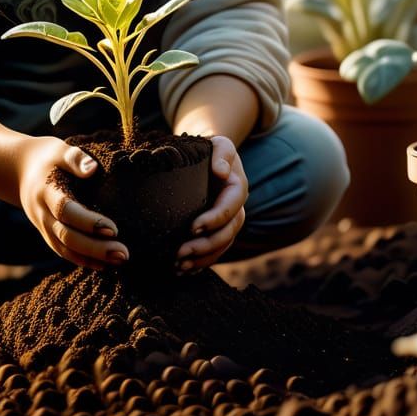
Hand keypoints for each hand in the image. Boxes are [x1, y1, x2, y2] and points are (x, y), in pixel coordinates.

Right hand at [16, 135, 128, 268]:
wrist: (19, 170)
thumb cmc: (47, 158)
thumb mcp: (59, 150)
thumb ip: (75, 158)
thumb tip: (92, 168)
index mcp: (46, 191)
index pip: (66, 211)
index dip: (88, 222)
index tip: (114, 229)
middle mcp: (42, 213)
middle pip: (66, 236)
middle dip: (95, 248)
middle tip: (123, 254)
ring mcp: (43, 226)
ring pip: (65, 248)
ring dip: (92, 258)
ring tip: (120, 260)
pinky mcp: (47, 233)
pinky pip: (63, 251)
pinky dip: (82, 260)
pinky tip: (103, 265)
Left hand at [175, 135, 246, 272]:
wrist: (208, 158)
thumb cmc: (210, 150)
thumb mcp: (219, 144)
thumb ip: (222, 152)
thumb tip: (221, 171)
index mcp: (237, 188)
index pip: (230, 208)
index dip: (214, 220)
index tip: (192, 228)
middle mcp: (236, 208)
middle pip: (227, 233)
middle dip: (205, 246)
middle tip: (180, 253)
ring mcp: (229, 222)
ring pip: (222, 246)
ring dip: (203, 259)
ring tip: (179, 267)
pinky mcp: (218, 231)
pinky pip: (215, 251)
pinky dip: (202, 263)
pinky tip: (186, 271)